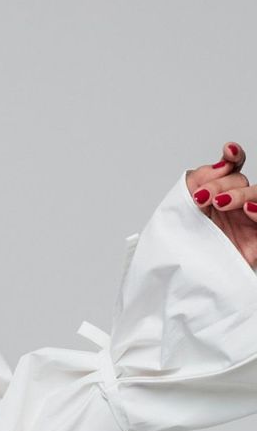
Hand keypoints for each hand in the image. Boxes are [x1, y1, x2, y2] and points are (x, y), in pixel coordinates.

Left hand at [185, 140, 256, 265]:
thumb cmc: (181, 246)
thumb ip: (197, 180)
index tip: (228, 151)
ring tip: (220, 202)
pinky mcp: (256, 238)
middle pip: (240, 180)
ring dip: (239, 193)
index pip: (232, 168)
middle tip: (202, 197)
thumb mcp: (180, 208)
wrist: (180, 279)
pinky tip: (247, 209)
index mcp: (217, 195)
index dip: (234, 156)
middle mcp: (234, 205)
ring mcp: (247, 221)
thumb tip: (221, 164)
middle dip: (221, 183)